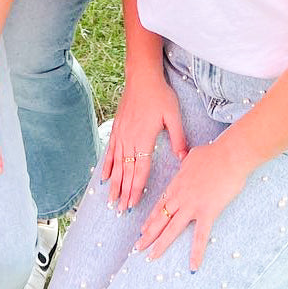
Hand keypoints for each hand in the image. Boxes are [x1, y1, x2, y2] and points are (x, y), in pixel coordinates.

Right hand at [101, 69, 186, 211]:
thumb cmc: (160, 95)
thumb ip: (178, 138)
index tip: (133, 204)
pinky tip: (104, 178)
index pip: (139, 170)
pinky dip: (107, 166)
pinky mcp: (117, 129)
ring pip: (116, 165)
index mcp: (144, 139)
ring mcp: (121, 135)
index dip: (136, 188)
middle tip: (120, 210)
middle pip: (125, 172)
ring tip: (111, 200)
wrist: (141, 78)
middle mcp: (129, 139)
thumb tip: (183, 157)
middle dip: (123, 193)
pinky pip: (110, 152)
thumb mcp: (173, 115)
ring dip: (114, 184)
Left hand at [136, 137, 249, 271]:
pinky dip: (196, 253)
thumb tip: (185, 159)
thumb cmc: (213, 153)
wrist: (229, 155)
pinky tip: (193, 267)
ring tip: (150, 257)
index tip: (142, 229)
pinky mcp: (207, 212)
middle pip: (160, 218)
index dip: (150, 218)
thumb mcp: (192, 155)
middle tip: (137, 247)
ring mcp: (191, 205)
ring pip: (172, 229)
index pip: (159, 204)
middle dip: (148, 234)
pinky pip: (200, 237)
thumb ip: (186, 161)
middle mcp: (179, 197)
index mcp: (176, 184)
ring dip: (160, 244)